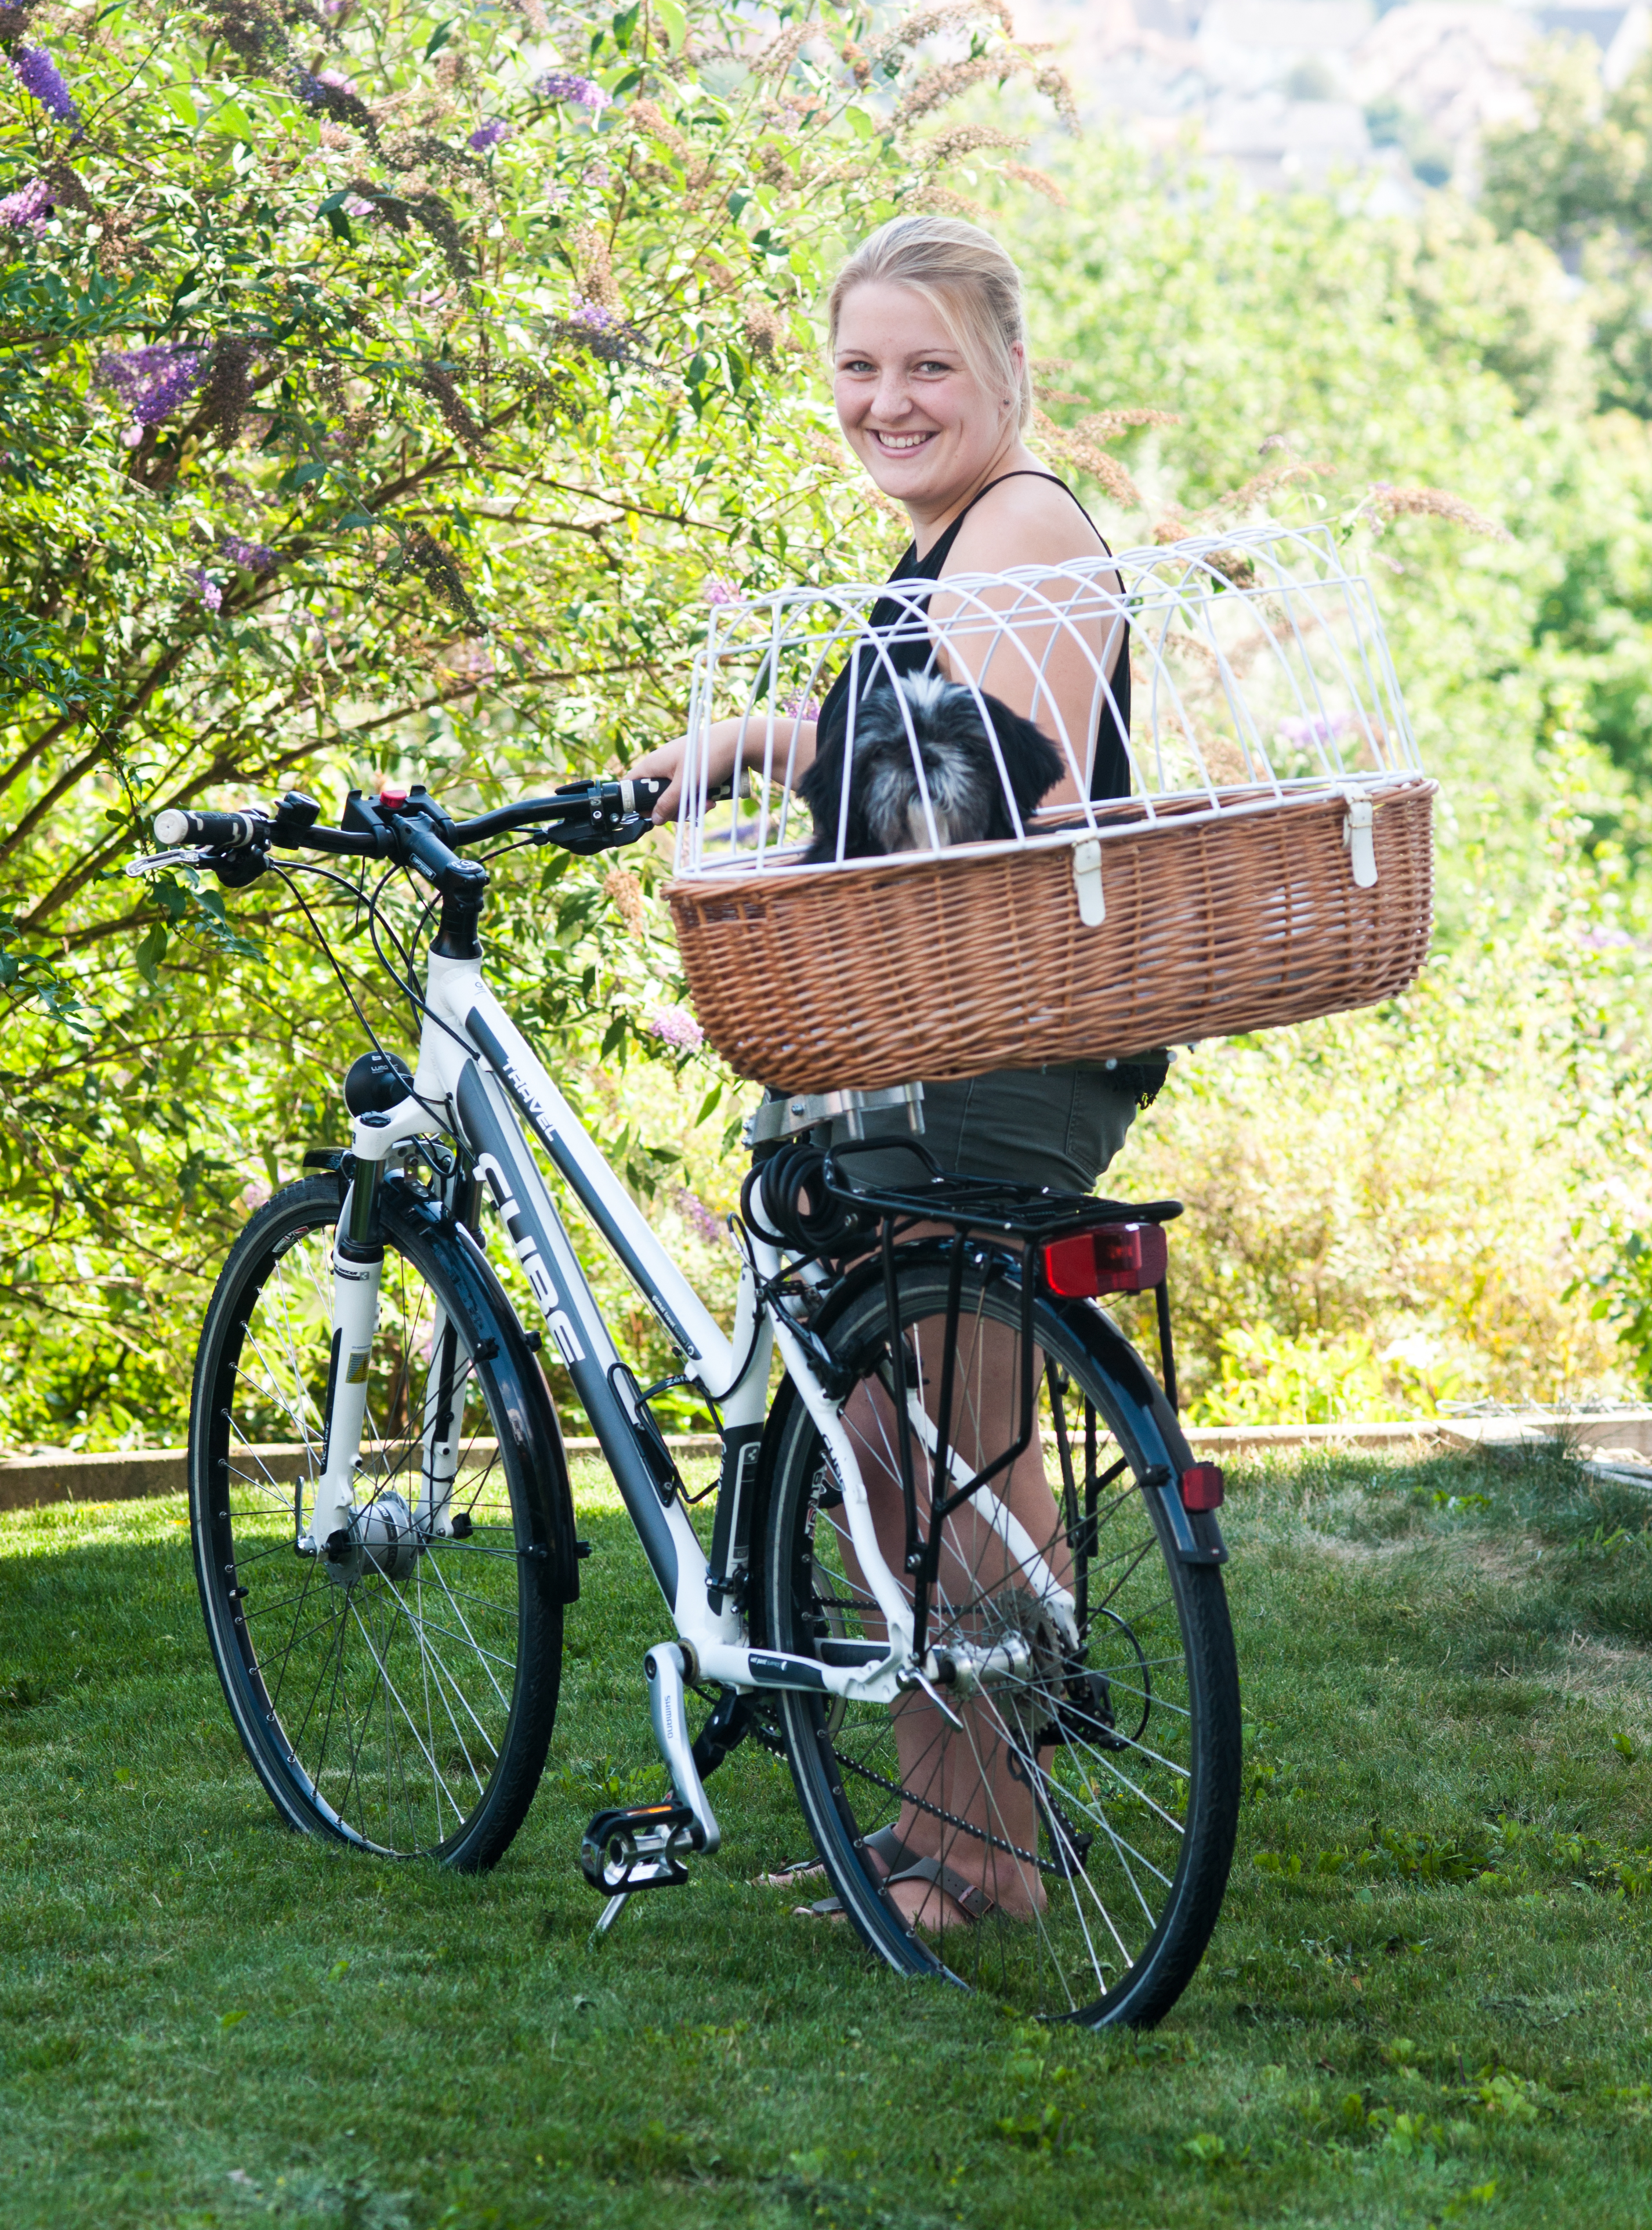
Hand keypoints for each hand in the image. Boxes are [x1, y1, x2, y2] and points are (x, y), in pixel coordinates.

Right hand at [628, 719, 749, 823]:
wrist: (737, 742)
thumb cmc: (708, 758)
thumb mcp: (686, 785)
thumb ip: (668, 803)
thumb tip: (654, 820)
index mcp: (653, 764)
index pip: (631, 785)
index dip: (637, 803)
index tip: (652, 815)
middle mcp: (662, 765)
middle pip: (655, 796)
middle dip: (672, 809)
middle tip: (688, 815)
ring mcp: (677, 767)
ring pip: (675, 795)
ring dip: (690, 805)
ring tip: (709, 804)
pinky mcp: (691, 770)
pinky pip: (688, 789)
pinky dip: (698, 796)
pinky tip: (713, 799)